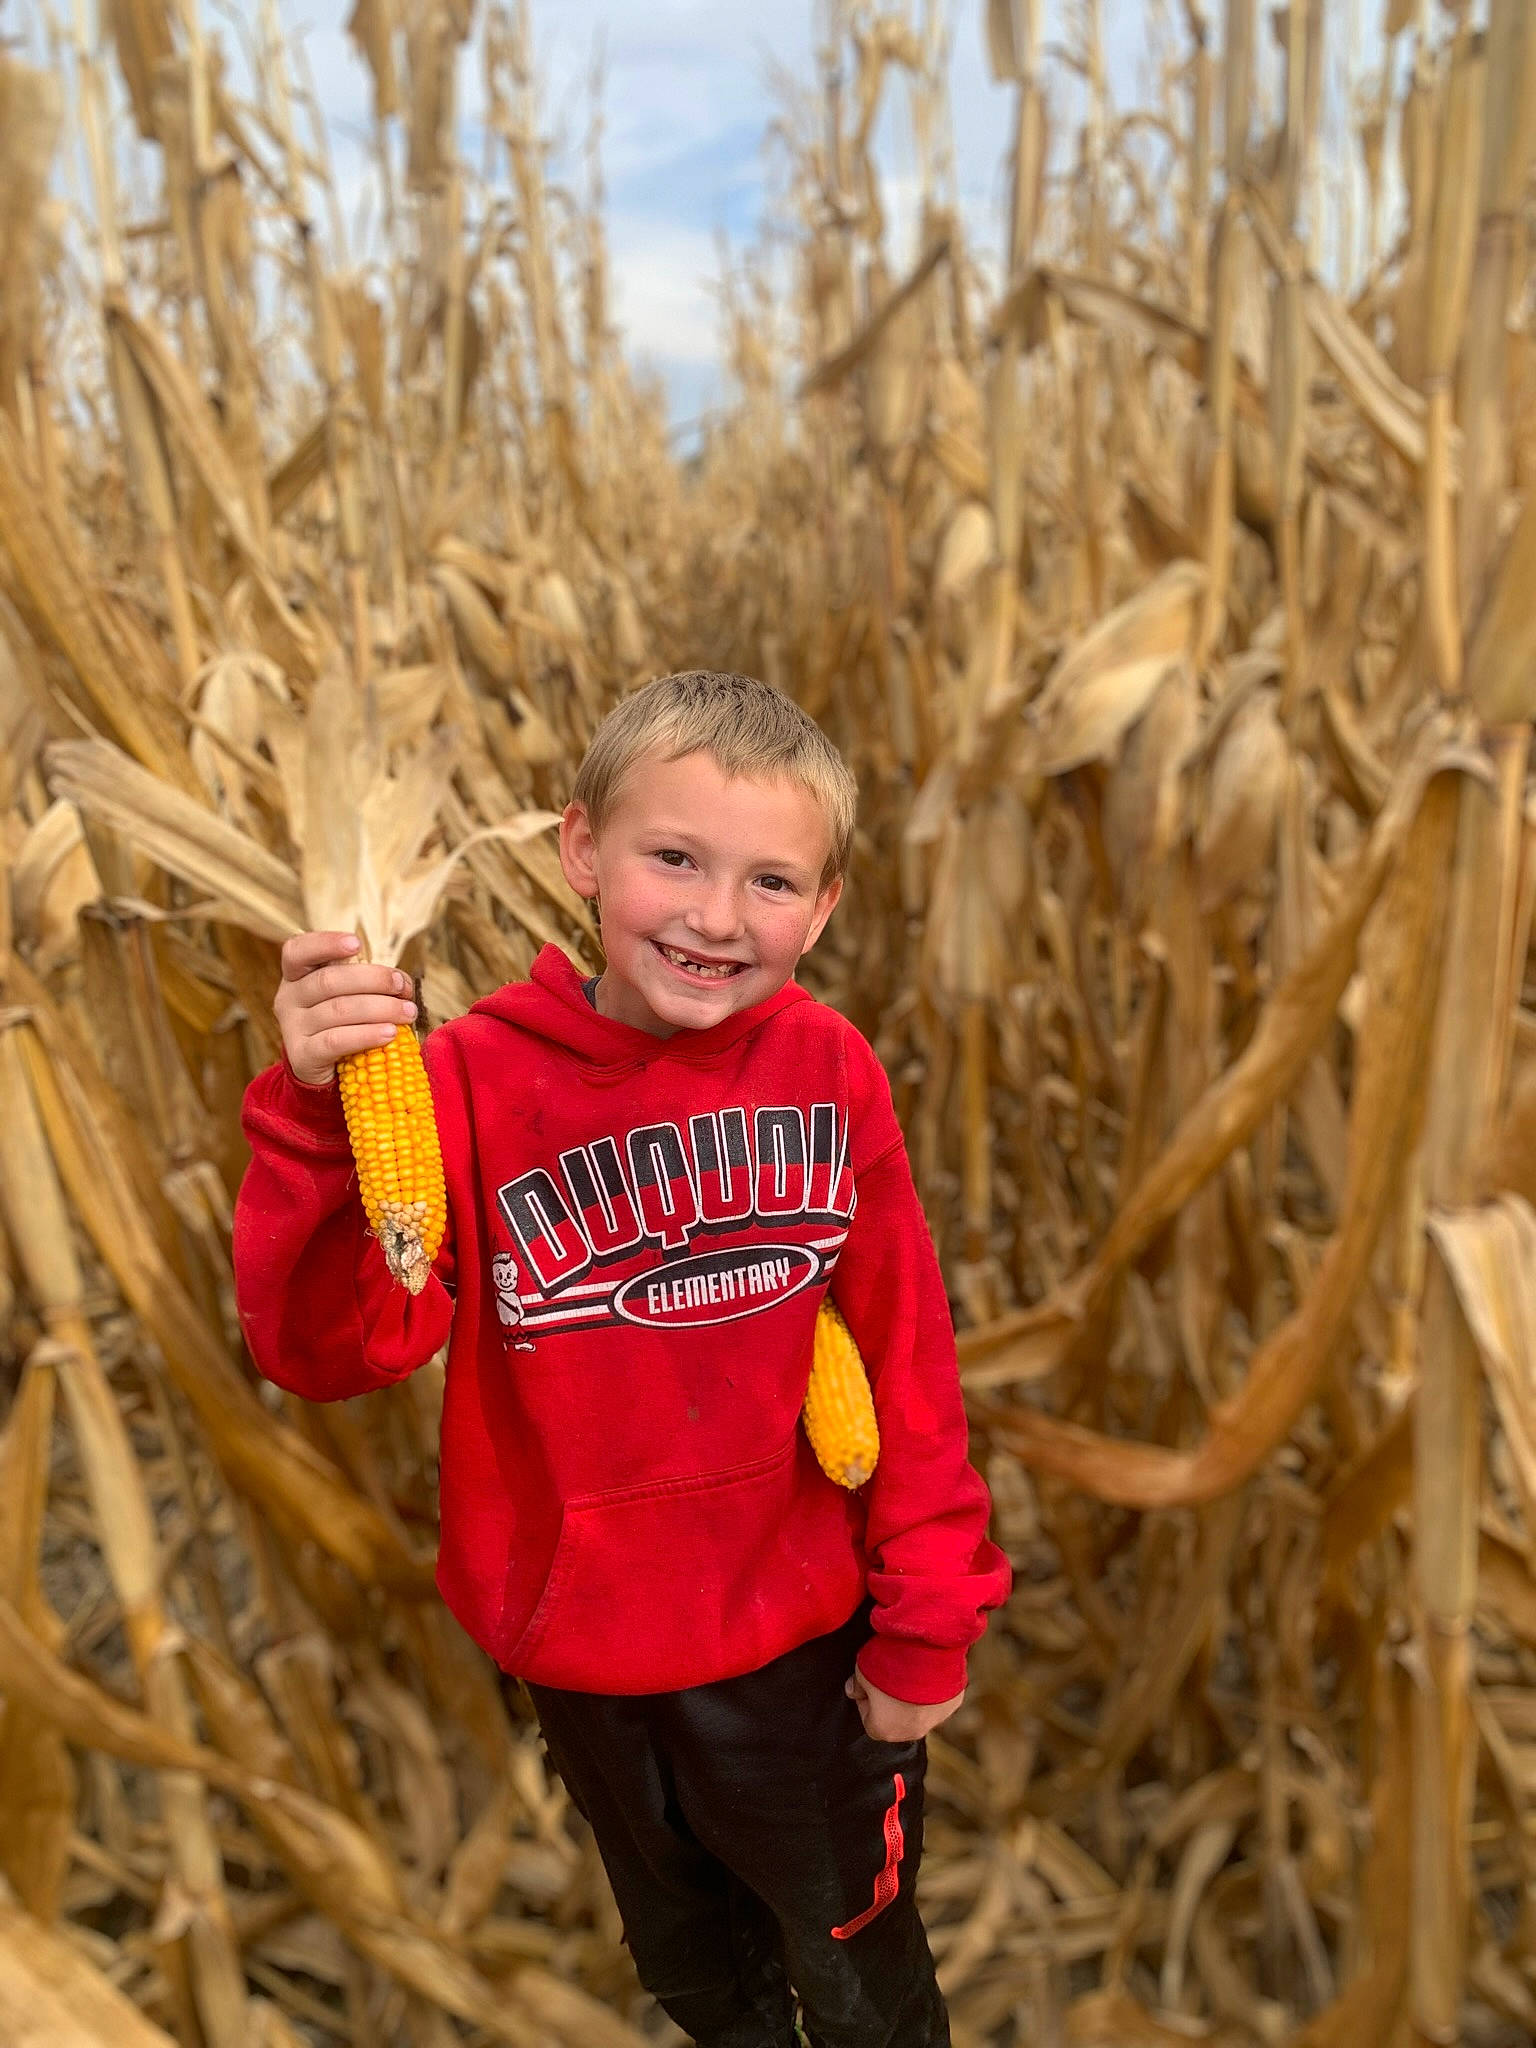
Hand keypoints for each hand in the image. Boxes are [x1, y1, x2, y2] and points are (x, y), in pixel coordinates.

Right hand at [274, 931, 418, 1088]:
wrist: (326, 1072)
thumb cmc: (344, 1024)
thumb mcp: (350, 996)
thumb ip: (369, 982)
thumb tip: (401, 981)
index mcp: (297, 975)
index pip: (298, 950)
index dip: (326, 944)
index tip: (357, 943)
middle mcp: (288, 998)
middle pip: (329, 981)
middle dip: (373, 980)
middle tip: (402, 987)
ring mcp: (292, 1027)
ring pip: (338, 1010)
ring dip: (380, 1009)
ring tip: (407, 1013)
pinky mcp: (302, 1055)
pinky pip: (336, 1041)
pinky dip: (367, 1035)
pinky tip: (390, 1033)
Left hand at [845, 1668, 964, 1742]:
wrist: (927, 1650)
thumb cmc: (890, 1665)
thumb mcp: (861, 1671)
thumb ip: (855, 1686)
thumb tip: (853, 1691)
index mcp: (883, 1730)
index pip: (868, 1718)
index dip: (866, 1698)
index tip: (869, 1681)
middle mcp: (911, 1733)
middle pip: (894, 1719)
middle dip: (890, 1701)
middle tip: (889, 1676)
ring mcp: (935, 1720)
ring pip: (919, 1711)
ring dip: (912, 1697)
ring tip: (909, 1672)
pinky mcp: (953, 1705)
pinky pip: (938, 1700)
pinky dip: (932, 1690)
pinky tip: (926, 1671)